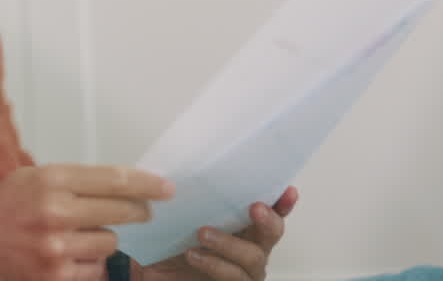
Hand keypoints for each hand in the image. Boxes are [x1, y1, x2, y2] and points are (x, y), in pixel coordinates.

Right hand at [0, 164, 174, 280]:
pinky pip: (96, 270)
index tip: (167, 188)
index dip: (147, 184)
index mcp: (50, 179)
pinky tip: (70, 257)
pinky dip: (89, 264)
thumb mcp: (31, 179)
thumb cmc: (1, 211)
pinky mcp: (57, 277)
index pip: (114, 179)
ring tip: (79, 237)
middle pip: (121, 211)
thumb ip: (73, 181)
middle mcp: (55, 211)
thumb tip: (124, 186)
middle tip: (140, 213)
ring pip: (110, 243)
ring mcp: (57, 248)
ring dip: (103, 241)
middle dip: (136, 213)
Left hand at [138, 186, 297, 280]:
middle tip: (255, 208)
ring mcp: (244, 270)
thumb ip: (189, 198)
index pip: (268, 210)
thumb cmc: (171, 247)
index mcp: (242, 226)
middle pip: (272, 232)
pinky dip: (215, 264)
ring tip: (203, 233)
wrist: (155, 277)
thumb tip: (184, 171)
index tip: (288, 190)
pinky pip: (234, 276)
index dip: (281, 202)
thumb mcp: (178, 218)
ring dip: (229, 243)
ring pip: (253, 256)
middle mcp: (249, 247)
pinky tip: (195, 255)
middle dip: (268, 219)